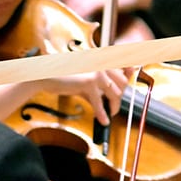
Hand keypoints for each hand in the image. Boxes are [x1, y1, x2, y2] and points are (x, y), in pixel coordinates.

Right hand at [0, 66, 130, 124]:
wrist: (46, 77)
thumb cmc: (65, 78)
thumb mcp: (86, 81)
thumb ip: (100, 87)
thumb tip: (110, 101)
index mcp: (103, 60)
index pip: (125, 68)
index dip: (131, 75)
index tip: (133, 82)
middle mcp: (103, 63)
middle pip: (122, 84)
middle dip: (120, 98)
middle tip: (115, 108)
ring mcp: (98, 72)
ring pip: (115, 93)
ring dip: (113, 107)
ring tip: (109, 115)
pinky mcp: (90, 82)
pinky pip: (100, 102)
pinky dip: (102, 114)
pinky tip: (103, 121)